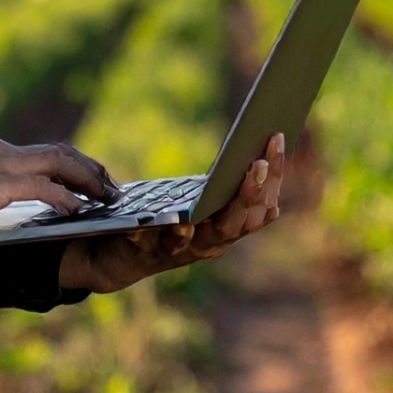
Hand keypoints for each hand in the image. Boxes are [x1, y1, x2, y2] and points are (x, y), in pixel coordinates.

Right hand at [0, 129, 112, 253]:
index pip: (38, 151)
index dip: (71, 164)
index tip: (90, 180)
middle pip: (59, 151)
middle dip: (92, 169)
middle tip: (113, 189)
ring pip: (59, 163)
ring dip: (90, 181)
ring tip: (109, 198)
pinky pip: (44, 188)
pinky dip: (67, 198)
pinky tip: (80, 211)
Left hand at [57, 136, 289, 292]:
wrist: (115, 254)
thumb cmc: (160, 220)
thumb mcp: (192, 198)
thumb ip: (217, 185)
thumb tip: (244, 146)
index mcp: (228, 226)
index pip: (262, 202)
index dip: (273, 174)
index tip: (277, 138)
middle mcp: (214, 242)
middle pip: (244, 220)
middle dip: (255, 191)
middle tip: (260, 162)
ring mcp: (187, 250)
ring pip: (216, 234)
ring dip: (228, 210)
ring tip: (232, 184)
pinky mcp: (153, 254)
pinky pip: (167, 244)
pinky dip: (175, 234)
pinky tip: (180, 221)